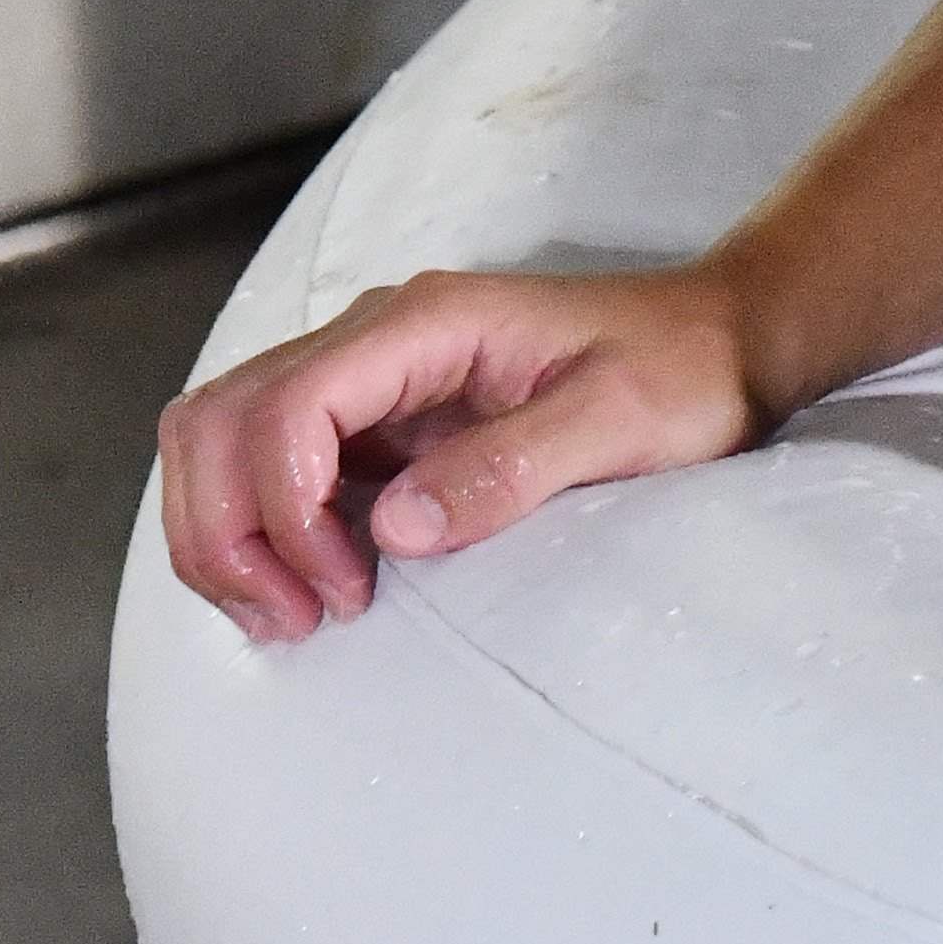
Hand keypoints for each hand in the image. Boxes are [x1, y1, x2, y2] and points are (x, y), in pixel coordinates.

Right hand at [152, 266, 763, 642]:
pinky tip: (307, 591)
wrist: (721, 343)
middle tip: (291, 620)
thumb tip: (395, 527)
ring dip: (227, 534)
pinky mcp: (376, 420)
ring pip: (226, 441)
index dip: (283, 507)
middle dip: (226, 529)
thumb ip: (513, 467)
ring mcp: (369, 379)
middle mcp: (375, 340)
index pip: (288, 406)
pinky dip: (261, 532)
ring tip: (288, 618)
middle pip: (221, 421)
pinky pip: (271, 467)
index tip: (341, 588)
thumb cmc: (684, 369)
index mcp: (424, 323)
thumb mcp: (622, 419)